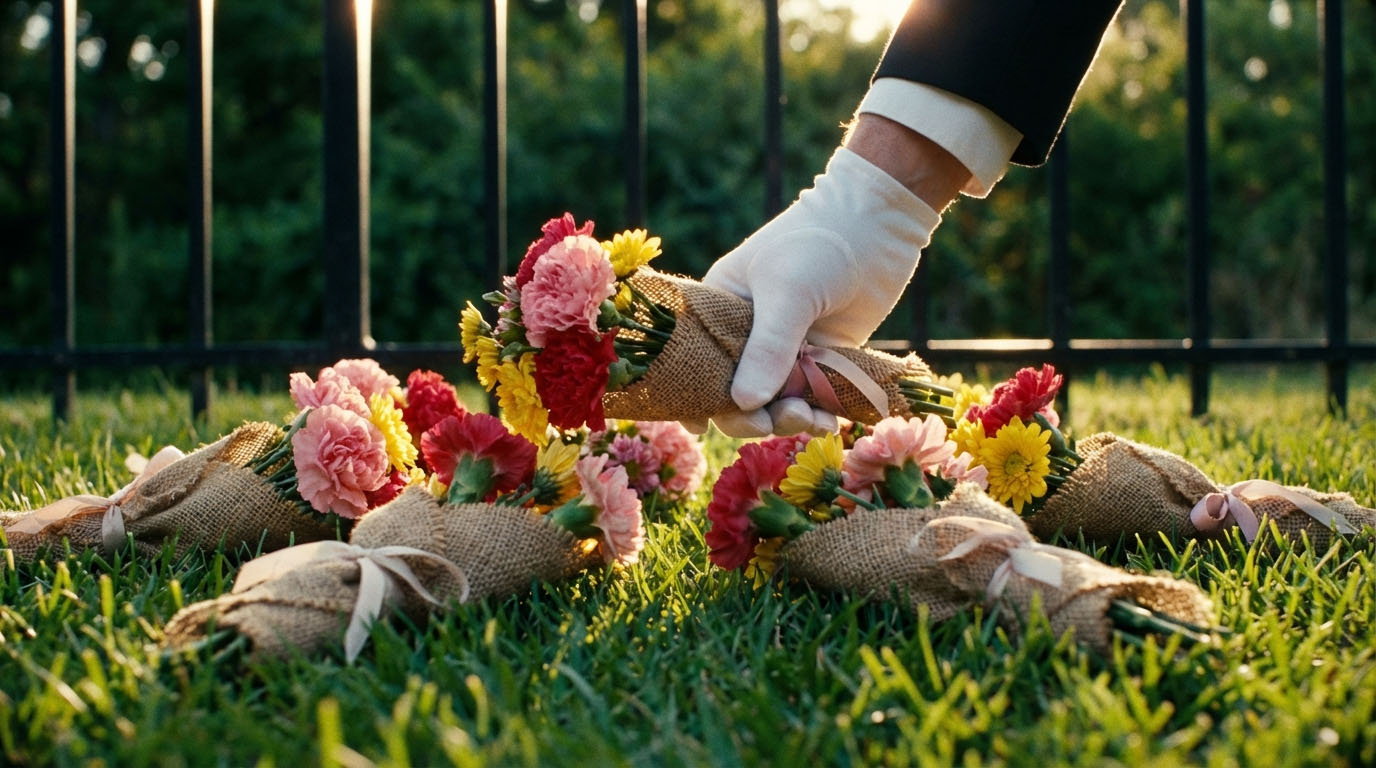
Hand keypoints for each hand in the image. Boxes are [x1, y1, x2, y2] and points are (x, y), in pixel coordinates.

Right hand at [689, 144, 942, 436]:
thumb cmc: (818, 243)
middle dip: (751, 416)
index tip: (701, 426)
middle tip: (775, 420)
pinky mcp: (822, 358)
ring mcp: (786, 349)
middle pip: (734, 394)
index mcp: (718, 311)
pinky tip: (832, 421)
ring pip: (775, 403)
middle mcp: (746, 335)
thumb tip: (745, 404)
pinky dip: (818, 414)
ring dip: (788, 419)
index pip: (694, 363)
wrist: (878, 222)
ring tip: (813, 420)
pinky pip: (812, 398)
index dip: (694, 397)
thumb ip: (768, 347)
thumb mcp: (787, 291)